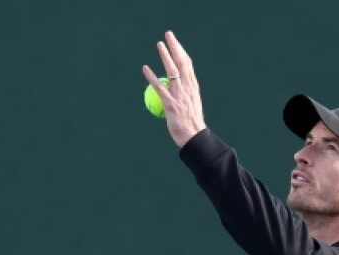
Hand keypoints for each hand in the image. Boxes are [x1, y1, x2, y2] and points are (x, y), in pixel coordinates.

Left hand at [142, 30, 207, 147]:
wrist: (193, 136)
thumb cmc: (190, 123)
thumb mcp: (190, 104)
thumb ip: (184, 93)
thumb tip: (175, 87)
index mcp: (193, 87)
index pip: (188, 64)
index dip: (181, 51)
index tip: (175, 42)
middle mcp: (188, 88)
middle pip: (182, 62)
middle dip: (175, 46)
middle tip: (168, 34)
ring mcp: (180, 95)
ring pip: (172, 71)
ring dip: (165, 56)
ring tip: (159, 45)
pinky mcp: (171, 104)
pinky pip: (160, 88)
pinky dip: (152, 77)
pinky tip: (145, 69)